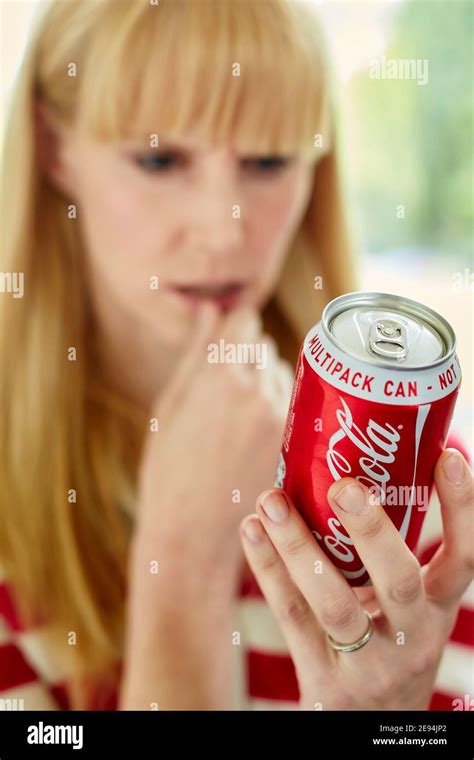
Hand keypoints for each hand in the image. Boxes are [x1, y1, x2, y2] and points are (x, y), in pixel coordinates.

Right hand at [135, 301, 292, 591]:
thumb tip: (211, 308)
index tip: (230, 340)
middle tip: (229, 392)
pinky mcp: (298, 446)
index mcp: (221, 376)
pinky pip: (298, 408)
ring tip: (242, 420)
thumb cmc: (168, 472)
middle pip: (267, 350)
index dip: (235, 331)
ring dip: (270, 385)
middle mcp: (259, 392)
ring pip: (286, 378)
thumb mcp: (170, 407)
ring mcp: (283, 421)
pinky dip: (282, 412)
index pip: (245, 324)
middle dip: (251, 361)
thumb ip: (196, 353)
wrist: (191, 536)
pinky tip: (259, 436)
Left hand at [240, 448, 472, 709]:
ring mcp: (367, 663)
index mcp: (438, 610)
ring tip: (271, 499)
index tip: (449, 457)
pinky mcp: (323, 678)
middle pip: (400, 583)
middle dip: (372, 531)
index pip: (463, 558)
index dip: (463, 509)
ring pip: (333, 603)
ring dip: (299, 546)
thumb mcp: (410, 609)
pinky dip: (269, 570)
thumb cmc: (390, 645)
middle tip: (344, 484)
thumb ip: (391, 555)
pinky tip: (251, 530)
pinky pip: (293, 618)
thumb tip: (362, 464)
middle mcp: (411, 637)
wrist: (374, 727)